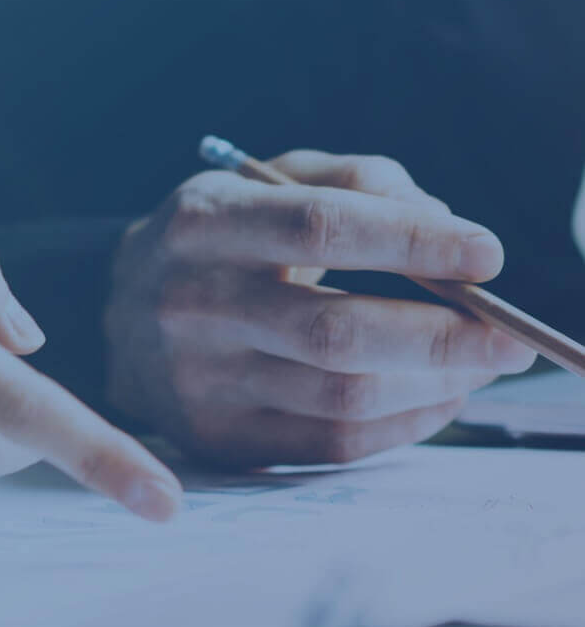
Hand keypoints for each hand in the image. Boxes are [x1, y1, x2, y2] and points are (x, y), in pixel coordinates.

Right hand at [104, 151, 534, 466]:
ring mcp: (198, 381)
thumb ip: (357, 180)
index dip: (413, 242)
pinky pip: (331, 446)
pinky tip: (437, 399)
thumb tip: (445, 225)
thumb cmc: (217, 240)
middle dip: (445, 336)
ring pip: (343, 396)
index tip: (488, 254)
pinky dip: (404, 427)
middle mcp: (191, 303)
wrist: (117, 314)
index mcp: (203, 222)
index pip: (321, 227)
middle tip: (509, 338)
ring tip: (481, 365)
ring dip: (436, 385)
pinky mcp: (215, 438)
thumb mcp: (266, 181)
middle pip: (337, 330)